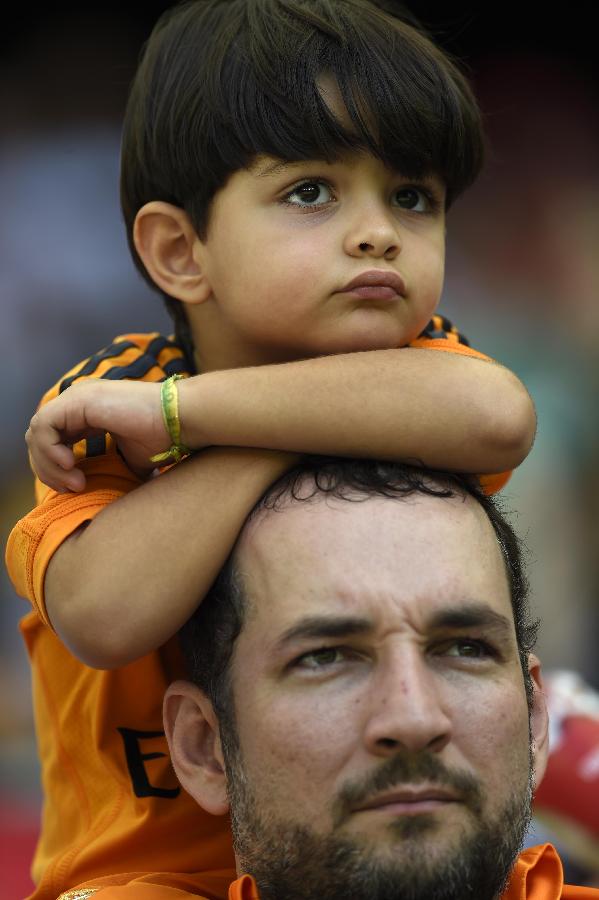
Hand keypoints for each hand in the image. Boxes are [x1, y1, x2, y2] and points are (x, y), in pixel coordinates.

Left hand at [26, 379, 171, 491]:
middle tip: (72, 488)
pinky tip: (71, 465)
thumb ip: (106, 466)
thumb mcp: (127, 459)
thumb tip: (100, 493)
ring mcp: (77, 397)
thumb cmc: (162, 438)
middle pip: (38, 436)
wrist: (180, 420)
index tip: (75, 487)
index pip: (52, 438)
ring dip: (49, 463)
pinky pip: (44, 426)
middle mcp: (77, 400)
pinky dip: (50, 450)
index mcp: (86, 412)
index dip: (55, 466)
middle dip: (48, 468)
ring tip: (75, 481)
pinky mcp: (79, 399)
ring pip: (36, 432)